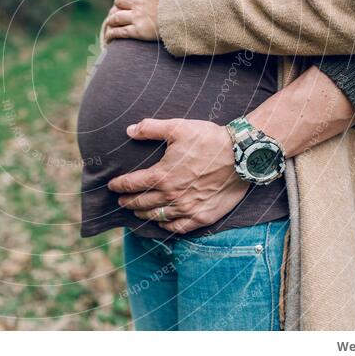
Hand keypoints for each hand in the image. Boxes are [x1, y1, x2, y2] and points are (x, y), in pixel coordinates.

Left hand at [104, 0, 178, 42]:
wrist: (191, 10)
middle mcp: (139, 2)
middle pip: (120, 1)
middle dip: (118, 6)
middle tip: (117, 11)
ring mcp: (138, 17)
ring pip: (116, 17)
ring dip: (111, 22)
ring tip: (108, 27)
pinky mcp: (139, 31)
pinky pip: (120, 32)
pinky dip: (111, 35)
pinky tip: (108, 39)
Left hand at [107, 118, 249, 233]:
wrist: (242, 156)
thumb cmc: (209, 140)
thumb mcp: (177, 127)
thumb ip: (151, 128)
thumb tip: (130, 130)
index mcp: (162, 175)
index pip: (132, 184)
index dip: (119, 185)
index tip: (112, 185)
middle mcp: (172, 196)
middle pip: (142, 203)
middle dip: (128, 201)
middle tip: (120, 200)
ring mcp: (187, 209)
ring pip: (157, 216)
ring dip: (142, 214)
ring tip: (136, 211)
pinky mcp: (202, 217)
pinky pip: (178, 227)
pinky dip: (166, 226)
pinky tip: (161, 222)